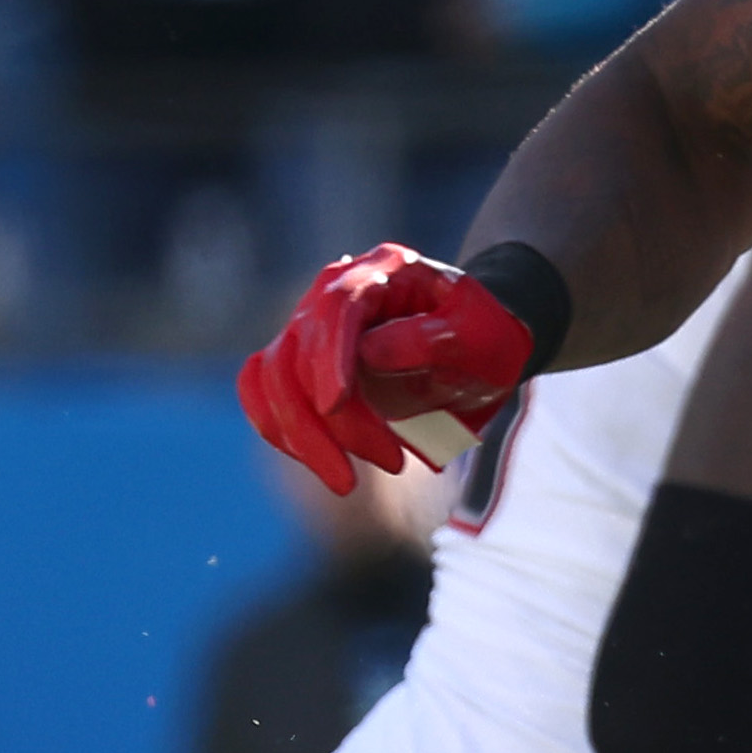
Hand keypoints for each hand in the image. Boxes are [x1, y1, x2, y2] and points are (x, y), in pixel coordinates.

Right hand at [242, 244, 548, 492]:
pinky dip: (284, 432)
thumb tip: (367, 353)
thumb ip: (430, 338)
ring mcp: (313, 328)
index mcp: (381, 272)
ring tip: (350, 480)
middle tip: (392, 464)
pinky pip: (266, 396)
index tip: (335, 405)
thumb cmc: (486, 335)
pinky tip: (323, 463)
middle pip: (297, 352)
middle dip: (330, 420)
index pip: (338, 305)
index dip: (330, 355)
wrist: (481, 347)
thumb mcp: (480, 334)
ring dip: (302, 436)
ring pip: (272, 378)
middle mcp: (335, 292)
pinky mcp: (303, 365)